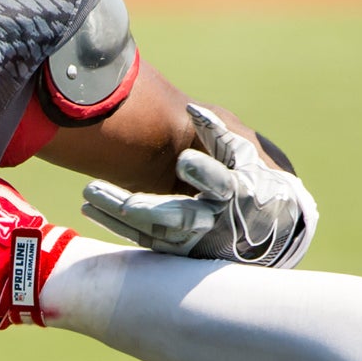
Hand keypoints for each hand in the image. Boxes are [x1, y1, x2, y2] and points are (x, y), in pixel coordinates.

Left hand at [81, 103, 316, 267]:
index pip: (222, 184)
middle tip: (96, 190)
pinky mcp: (184, 250)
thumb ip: (221, 134)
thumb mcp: (248, 154)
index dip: (204, 172)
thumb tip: (192, 110)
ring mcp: (200, 240)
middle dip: (136, 205)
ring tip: (88, 195)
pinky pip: (147, 240)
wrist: (274, 227)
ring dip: (118, 215)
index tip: (184, 159)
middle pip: (176, 217)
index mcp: (240, 194)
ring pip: (155, 232)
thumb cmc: (257, 178)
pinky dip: (118, 226)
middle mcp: (218, 222)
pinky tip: (91, 209)